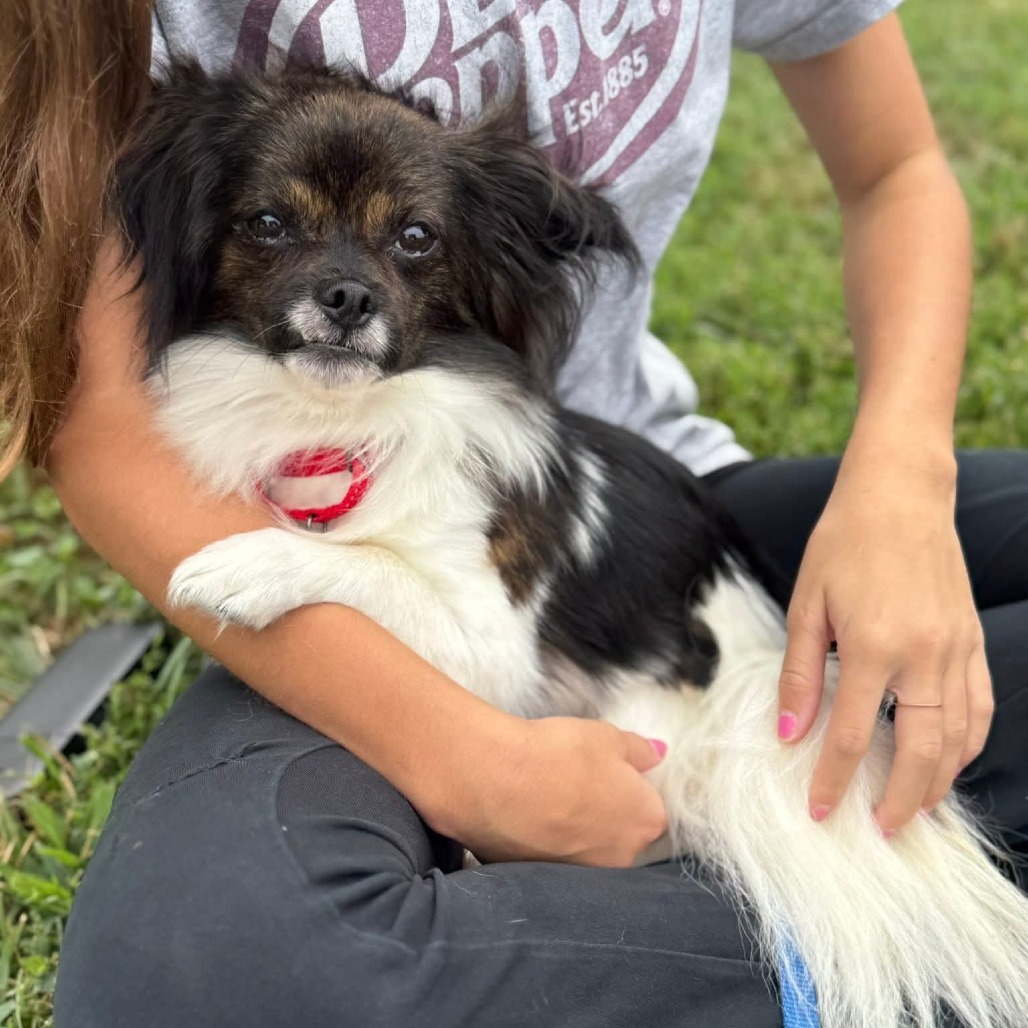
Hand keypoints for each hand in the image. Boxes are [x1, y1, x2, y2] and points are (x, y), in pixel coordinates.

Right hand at [423, 715, 668, 866]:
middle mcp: (621, 857)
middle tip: (575, 781)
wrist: (495, 780)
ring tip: (547, 795)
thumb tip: (658, 754)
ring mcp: (582, 874)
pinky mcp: (543, 880)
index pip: (652, 810)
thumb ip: (639, 749)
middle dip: (605, 813)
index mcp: (646, 821)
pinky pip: (553, 857)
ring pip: (587, 849)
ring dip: (574, 829)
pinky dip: (545, 840)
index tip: (607, 772)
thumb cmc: (558, 754)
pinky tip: (527, 814)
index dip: (631, 789)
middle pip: (623, 835)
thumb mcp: (606, 736)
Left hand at [777, 453, 992, 834]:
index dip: (834, 779)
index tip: (820, 811)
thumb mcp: (807, 604)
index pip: (854, 735)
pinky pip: (980, 707)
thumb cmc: (843, 544)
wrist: (899, 495)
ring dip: (937, 782)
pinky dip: (968, 744)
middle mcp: (926, 655)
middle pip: (920, 751)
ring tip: (914, 810)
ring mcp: (957, 649)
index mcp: (876, 646)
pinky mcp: (971, 640)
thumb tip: (789, 732)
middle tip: (879, 831)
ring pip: (958, 738)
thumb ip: (800, 672)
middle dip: (899, 800)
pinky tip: (950, 762)